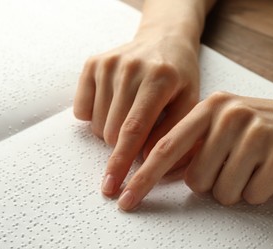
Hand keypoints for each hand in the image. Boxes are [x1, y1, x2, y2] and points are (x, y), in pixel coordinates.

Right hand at [74, 34, 199, 195]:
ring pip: (96, 124)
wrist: (164, 38)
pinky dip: (95, 116)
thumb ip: (173, 133)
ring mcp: (108, 64)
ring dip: (111, 131)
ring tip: (129, 112)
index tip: (112, 187)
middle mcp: (130, 68)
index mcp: (159, 79)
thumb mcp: (191, 101)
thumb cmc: (179, 74)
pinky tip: (114, 102)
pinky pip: (81, 109)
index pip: (134, 130)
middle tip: (141, 129)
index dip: (121, 162)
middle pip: (112, 131)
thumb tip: (148, 162)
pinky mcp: (92, 64)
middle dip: (124, 145)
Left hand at [117, 92, 272, 210]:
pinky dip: (259, 191)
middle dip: (212, 183)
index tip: (126, 197)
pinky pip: (251, 195)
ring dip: (237, 188)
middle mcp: (229, 114)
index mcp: (210, 107)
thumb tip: (161, 171)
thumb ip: (194, 143)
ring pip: (222, 192)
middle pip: (196, 179)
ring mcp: (256, 132)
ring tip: (254, 166)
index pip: (165, 148)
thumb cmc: (266, 129)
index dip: (142, 177)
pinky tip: (271, 171)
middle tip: (235, 165)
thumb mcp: (225, 124)